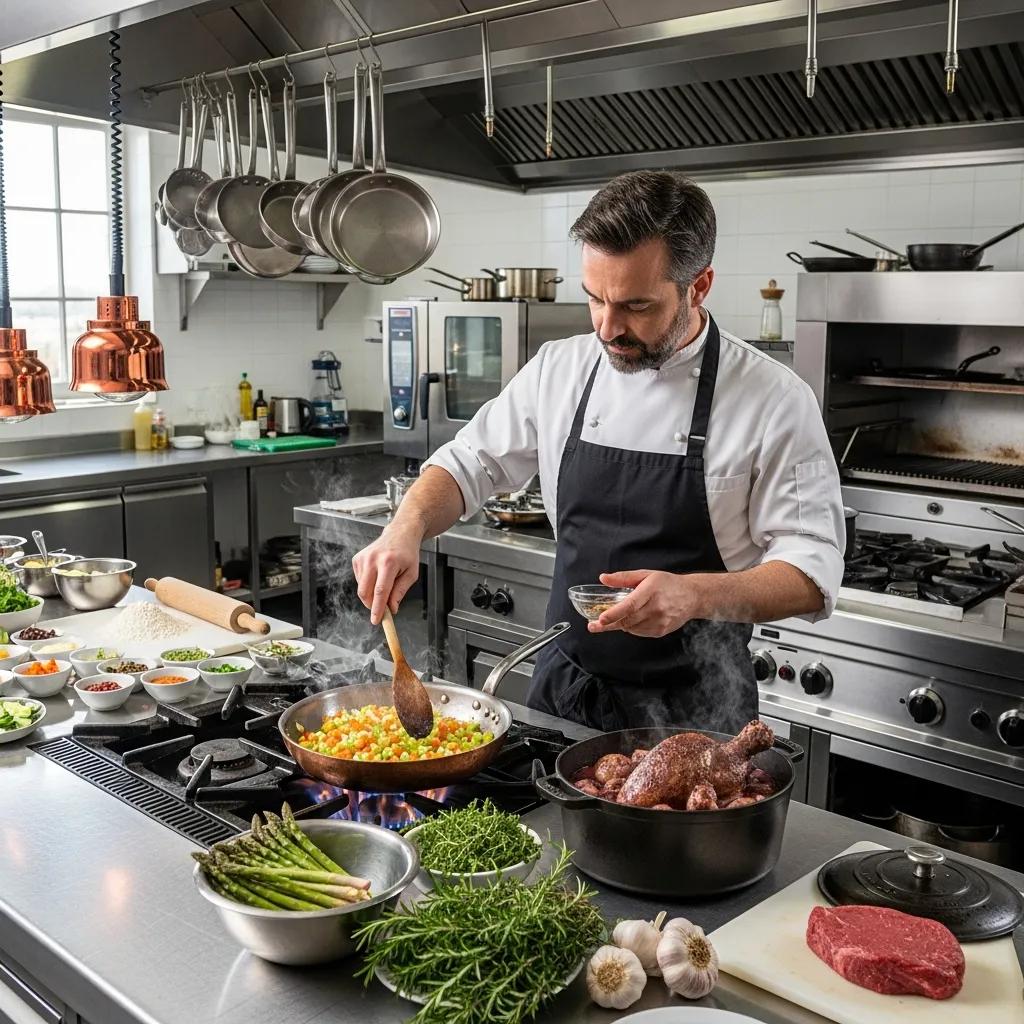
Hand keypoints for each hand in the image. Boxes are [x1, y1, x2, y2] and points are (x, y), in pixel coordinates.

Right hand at [352, 526, 421, 624]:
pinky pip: (359, 581)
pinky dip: (368, 585)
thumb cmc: (408, 554)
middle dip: (372, 605)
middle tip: (381, 610)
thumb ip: (400, 592)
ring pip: (361, 588)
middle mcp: (373, 559)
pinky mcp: (357, 559)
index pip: (380, 591)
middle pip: (365, 591)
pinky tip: (377, 576)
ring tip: (385, 584)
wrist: (400, 534)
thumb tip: (391, 609)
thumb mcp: (411, 574)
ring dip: (371, 594)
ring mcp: (363, 558)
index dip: (377, 608)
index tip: (376, 620)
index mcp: (389, 562)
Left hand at [587, 570, 704, 637]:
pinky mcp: (661, 631)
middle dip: (609, 624)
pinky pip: (640, 632)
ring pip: (632, 628)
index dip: (614, 614)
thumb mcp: (646, 575)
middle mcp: (656, 608)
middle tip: (594, 625)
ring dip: (621, 624)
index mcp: (651, 591)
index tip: (601, 619)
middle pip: (628, 620)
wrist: (692, 596)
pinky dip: (632, 628)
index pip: (630, 605)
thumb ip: (623, 578)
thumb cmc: (668, 584)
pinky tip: (633, 620)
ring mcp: (660, 621)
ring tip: (615, 618)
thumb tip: (603, 578)